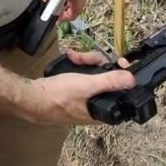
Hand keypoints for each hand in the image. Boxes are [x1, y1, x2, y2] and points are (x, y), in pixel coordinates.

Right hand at [18, 51, 134, 124]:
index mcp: (104, 109)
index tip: (119, 62)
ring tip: (75, 56)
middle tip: (87, 58)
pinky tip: (71, 58)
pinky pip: (83, 74)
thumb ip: (109, 82)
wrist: (33, 97)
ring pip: (94, 74)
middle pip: (108, 79)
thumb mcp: (86, 86)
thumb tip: (132, 79)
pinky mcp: (74, 89)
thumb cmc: (59, 96)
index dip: (123, 76)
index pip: (122, 92)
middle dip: (98, 63)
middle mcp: (97, 104)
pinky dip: (78, 65)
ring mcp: (85, 96)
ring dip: (86, 62)